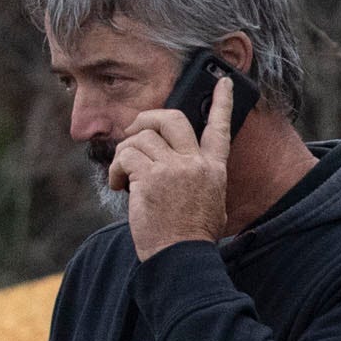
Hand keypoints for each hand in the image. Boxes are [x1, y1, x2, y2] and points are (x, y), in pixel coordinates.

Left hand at [111, 67, 233, 257]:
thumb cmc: (191, 238)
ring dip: (124, 154)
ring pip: (140, 138)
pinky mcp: (151, 178)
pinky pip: (126, 157)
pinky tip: (119, 185)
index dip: (223, 102)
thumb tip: (182, 169)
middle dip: (147, 118)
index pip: (220, 128)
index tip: (225, 82)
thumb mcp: (211, 205)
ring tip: (123, 176)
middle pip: (171, 118)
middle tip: (133, 132)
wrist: (182, 259)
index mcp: (214, 170)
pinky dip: (116, 169)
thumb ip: (200, 181)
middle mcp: (196, 164)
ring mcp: (174, 169)